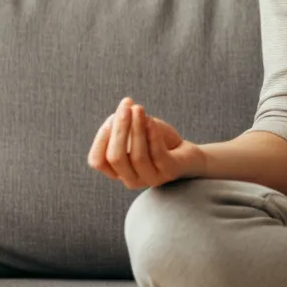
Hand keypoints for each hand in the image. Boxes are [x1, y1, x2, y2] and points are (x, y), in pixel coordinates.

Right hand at [87, 96, 205, 189]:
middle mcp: (131, 179)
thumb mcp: (137, 130)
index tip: (112, 116)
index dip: (102, 138)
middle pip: (115, 158)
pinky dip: (153, 135)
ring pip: (137, 156)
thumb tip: (119, 113)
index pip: (98, 160)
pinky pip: (157, 155)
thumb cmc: (158, 141)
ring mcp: (150, 179)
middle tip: (125, 107)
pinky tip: (151, 120)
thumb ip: (125, 124)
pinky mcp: (169, 172)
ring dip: (136, 129)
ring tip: (139, 108)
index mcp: (117, 172)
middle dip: (119, 129)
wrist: (188, 154)